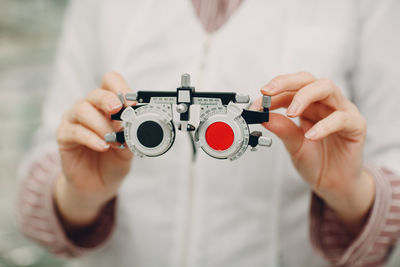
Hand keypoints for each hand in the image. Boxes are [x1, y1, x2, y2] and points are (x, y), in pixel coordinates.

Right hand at [55, 72, 132, 228]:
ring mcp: (74, 120)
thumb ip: (131, 134)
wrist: (98, 185)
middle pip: (96, 93)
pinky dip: (91, 138)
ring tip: (112, 139)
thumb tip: (133, 121)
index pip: (111, 83)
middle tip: (118, 110)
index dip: (121, 88)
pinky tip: (102, 146)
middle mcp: (90, 108)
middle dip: (108, 100)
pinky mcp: (64, 136)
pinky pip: (75, 131)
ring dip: (100, 123)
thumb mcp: (129, 148)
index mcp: (108, 106)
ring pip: (82, 109)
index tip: (132, 102)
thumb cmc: (114, 161)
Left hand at [256, 72, 374, 233]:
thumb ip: (282, 129)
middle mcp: (325, 103)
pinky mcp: (357, 125)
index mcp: (308, 106)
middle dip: (285, 83)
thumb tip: (263, 115)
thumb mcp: (293, 145)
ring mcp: (342, 111)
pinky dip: (324, 125)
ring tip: (290, 112)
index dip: (271, 95)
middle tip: (268, 93)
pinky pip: (342, 118)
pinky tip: (311, 136)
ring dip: (304, 96)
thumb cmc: (315, 162)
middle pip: (307, 79)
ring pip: (327, 88)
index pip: (289, 90)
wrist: (334, 184)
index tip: (256, 106)